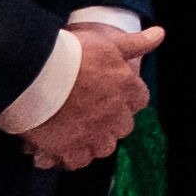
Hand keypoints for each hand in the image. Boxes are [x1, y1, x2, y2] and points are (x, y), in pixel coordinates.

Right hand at [19, 20, 161, 170]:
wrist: (35, 73)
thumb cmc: (71, 53)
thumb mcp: (108, 43)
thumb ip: (136, 43)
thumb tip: (160, 34)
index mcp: (126, 88)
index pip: (139, 100)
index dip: (127, 99)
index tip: (113, 96)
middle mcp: (115, 113)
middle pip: (123, 127)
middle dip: (111, 122)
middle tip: (90, 114)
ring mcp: (94, 133)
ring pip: (104, 147)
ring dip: (92, 141)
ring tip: (74, 130)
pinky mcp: (71, 148)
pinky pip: (79, 160)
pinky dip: (71, 156)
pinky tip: (60, 145)